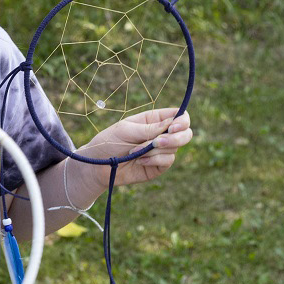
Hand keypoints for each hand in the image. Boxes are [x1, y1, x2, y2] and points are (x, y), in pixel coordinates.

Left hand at [76, 108, 192, 187]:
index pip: (179, 116)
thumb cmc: (109, 142)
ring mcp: (161, 151)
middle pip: (186, 133)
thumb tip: (172, 123)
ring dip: (154, 150)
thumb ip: (149, 128)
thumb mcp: (126, 130)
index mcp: (154, 120)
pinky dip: (153, 160)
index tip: (172, 127)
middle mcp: (161, 134)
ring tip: (133, 152)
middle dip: (175, 138)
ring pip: (174, 148)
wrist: (98, 166)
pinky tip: (139, 161)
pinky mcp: (159, 166)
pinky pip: (167, 161)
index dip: (182, 121)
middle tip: (156, 142)